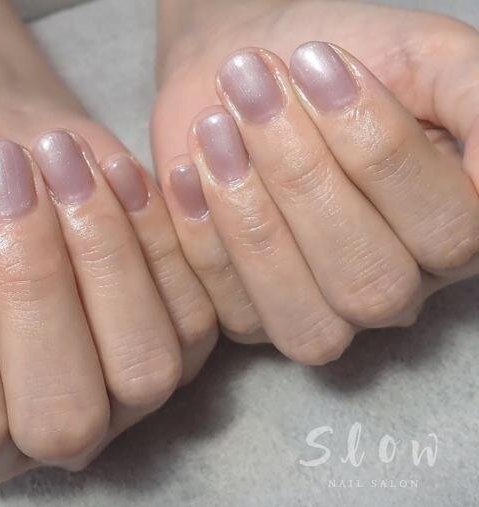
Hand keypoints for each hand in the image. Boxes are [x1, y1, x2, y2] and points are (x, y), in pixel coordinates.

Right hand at [0, 107, 216, 486]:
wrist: (12, 167)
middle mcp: (66, 434)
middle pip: (63, 413)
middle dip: (31, 288)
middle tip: (0, 176)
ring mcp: (138, 394)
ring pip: (143, 364)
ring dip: (103, 258)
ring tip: (58, 160)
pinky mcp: (190, 342)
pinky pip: (195, 308)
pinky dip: (162, 237)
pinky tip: (118, 173)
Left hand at [153, 0, 478, 361]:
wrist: (240, 77)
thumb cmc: (329, 64)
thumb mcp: (424, 58)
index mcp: (448, 233)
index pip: (446, 231)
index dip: (382, 153)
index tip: (318, 64)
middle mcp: (392, 290)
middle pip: (370, 282)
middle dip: (305, 180)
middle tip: (254, 86)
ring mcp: (321, 316)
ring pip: (307, 318)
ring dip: (254, 222)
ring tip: (215, 125)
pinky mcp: (253, 319)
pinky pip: (236, 314)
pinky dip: (204, 242)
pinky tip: (189, 171)